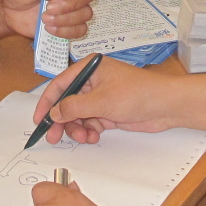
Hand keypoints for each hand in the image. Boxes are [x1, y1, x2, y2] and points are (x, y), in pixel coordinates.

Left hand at [0, 0, 94, 38]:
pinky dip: (66, 32)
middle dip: (69, 4)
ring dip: (66, 19)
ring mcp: (72, 7)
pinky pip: (80, 30)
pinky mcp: (69, 24)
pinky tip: (49, 29)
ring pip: (86, 14)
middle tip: (48, 8)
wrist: (7, 9)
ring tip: (44, 19)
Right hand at [32, 55, 182, 142]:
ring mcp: (101, 96)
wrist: (166, 106)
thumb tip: (54, 113)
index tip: (39, 119)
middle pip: (67, 102)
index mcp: (90, 67)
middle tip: (54, 137)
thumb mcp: (101, 101)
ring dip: (77, 128)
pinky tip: (94, 137)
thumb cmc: (137, 94)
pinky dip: (89, 131)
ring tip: (84, 137)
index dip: (47, 102)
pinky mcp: (109, 111)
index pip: (60, 84)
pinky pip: (90, 122)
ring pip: (78, 115)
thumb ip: (74, 107)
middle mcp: (93, 80)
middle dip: (62, 120)